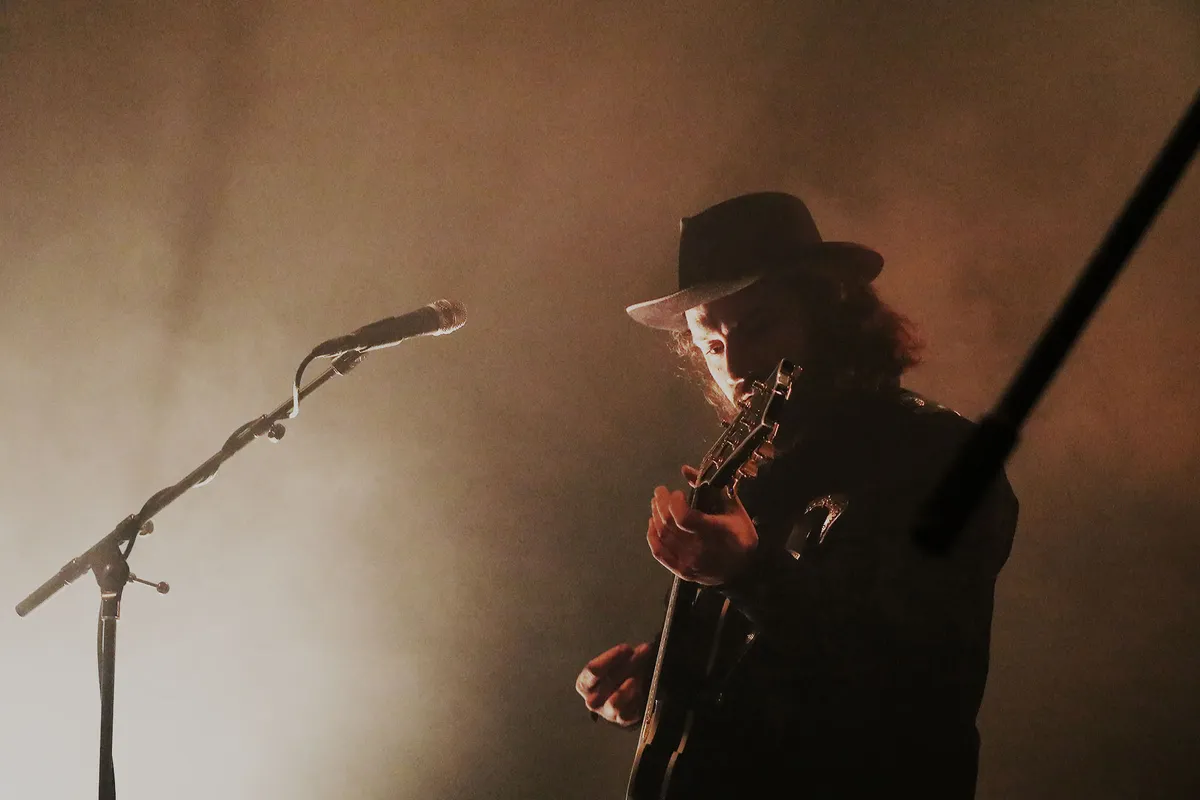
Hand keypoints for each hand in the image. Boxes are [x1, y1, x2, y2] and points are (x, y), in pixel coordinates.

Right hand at [575, 642, 652, 726]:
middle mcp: (592, 700)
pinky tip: (644, 689)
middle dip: (628, 665)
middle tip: (644, 653)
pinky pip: (630, 712)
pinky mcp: (622, 720)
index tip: (626, 648)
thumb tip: (644, 647)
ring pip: (615, 703)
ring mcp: (607, 712)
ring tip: (638, 677)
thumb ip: (626, 656)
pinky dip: (637, 699)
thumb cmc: (616, 678)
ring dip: (627, 688)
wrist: (623, 701)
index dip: (610, 658)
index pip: (593, 670)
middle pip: (609, 683)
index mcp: (585, 683)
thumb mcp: (617, 664)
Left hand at [645, 465, 757, 584]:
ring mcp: (688, 563)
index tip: (677, 492)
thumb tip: (685, 469)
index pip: (684, 518)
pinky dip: (652, 535)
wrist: (744, 569)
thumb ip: (710, 487)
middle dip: (660, 503)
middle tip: (660, 491)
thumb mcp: (733, 507)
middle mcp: (699, 549)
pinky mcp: (681, 571)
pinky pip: (659, 552)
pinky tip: (652, 523)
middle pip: (669, 524)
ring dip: (655, 516)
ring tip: (656, 503)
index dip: (675, 502)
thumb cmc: (741, 534)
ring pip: (662, 536)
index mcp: (716, 532)